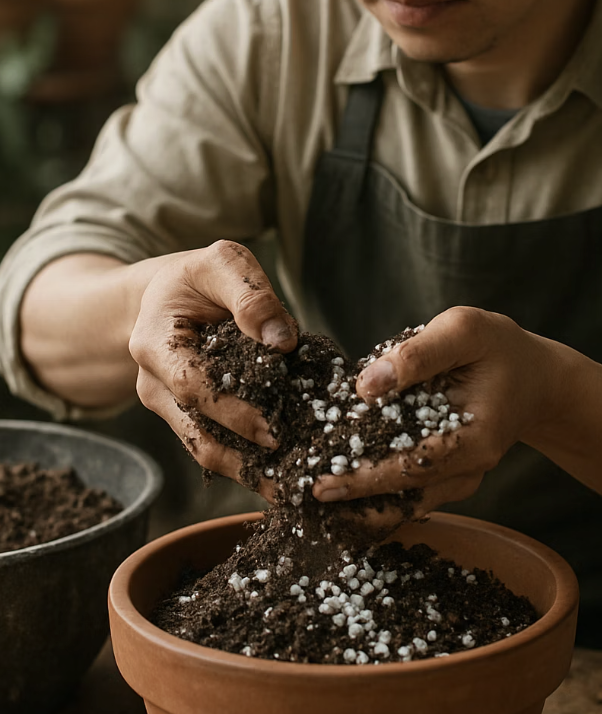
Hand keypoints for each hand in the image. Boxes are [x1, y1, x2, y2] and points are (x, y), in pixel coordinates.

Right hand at [130, 239, 296, 492]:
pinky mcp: (187, 418)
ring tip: (293, 490)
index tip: (274, 430)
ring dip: (248, 474)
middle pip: (198, 433)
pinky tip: (283, 477)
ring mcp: (167, 407)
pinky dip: (248, 463)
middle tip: (295, 477)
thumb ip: (251, 294)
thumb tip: (281, 340)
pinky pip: (214, 446)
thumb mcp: (222, 263)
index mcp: (155, 344)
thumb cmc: (198, 277)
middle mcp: (153, 384)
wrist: (167, 295)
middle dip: (246, 458)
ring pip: (205, 451)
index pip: (192, 386)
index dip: (232, 411)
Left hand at [313, 306, 568, 514]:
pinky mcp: (450, 476)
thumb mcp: (463, 330)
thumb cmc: (498, 346)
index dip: (365, 477)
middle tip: (300, 498)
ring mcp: (461, 478)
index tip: (321, 483)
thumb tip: (366, 386)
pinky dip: (377, 496)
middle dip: (352, 499)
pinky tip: (341, 495)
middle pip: (404, 494)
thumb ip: (417, 355)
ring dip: (361, 505)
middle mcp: (470, 469)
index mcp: (475, 437)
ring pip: (406, 503)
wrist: (535, 377)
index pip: (412, 465)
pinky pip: (411, 493)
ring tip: (312, 505)